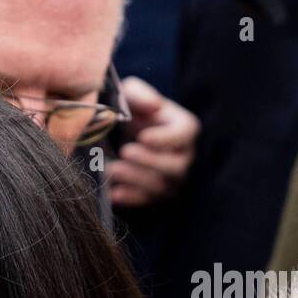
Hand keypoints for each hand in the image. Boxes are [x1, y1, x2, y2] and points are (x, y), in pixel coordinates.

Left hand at [105, 76, 198, 207]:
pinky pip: (147, 203)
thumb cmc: (132, 111)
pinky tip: (113, 192)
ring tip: (112, 168)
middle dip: (149, 161)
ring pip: (161, 187)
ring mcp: (172, 179)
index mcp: (184, 127)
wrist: (124, 135)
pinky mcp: (156, 195)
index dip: (166, 138)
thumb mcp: (132, 94)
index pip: (186, 134)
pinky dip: (130, 199)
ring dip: (135, 180)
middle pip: (176, 166)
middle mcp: (184, 156)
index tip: (142, 136)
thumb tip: (154, 106)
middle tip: (125, 151)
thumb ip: (140, 94)